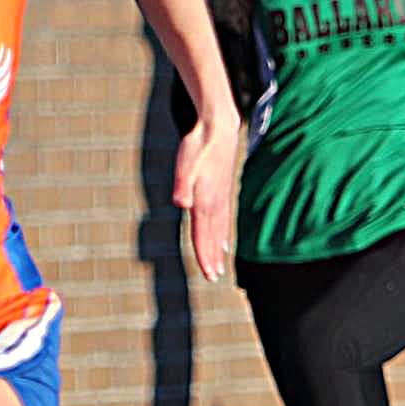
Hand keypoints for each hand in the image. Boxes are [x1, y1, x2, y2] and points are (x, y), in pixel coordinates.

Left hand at [173, 113, 239, 281]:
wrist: (218, 128)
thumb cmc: (198, 146)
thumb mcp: (184, 164)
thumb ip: (182, 184)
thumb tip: (180, 202)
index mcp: (204, 201)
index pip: (202, 234)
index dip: (205, 255)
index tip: (209, 274)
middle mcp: (214, 203)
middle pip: (211, 236)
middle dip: (212, 258)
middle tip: (213, 277)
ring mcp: (220, 198)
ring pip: (218, 230)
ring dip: (217, 249)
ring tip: (218, 266)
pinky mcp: (222, 192)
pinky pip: (223, 219)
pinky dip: (223, 234)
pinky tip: (224, 243)